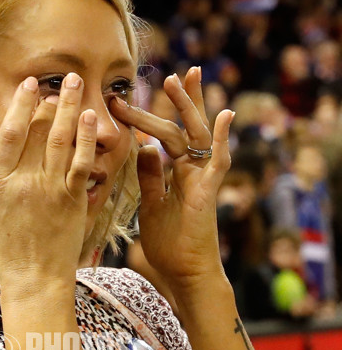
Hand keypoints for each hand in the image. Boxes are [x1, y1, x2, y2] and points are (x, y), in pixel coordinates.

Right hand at [0, 74, 96, 288]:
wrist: (35, 278)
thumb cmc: (2, 247)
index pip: (10, 134)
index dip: (20, 105)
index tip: (29, 84)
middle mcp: (24, 182)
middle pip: (39, 131)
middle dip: (51, 101)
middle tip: (63, 78)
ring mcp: (51, 190)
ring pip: (61, 140)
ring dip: (70, 108)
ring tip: (77, 85)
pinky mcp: (73, 200)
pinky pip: (81, 162)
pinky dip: (86, 138)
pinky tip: (90, 118)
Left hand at [111, 67, 233, 294]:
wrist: (185, 275)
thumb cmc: (169, 245)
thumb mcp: (151, 204)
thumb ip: (149, 177)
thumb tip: (144, 148)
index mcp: (177, 174)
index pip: (164, 137)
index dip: (146, 118)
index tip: (123, 102)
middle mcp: (193, 172)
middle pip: (183, 129)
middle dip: (175, 102)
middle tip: (167, 74)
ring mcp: (202, 180)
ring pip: (199, 136)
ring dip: (191, 107)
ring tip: (183, 78)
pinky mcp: (208, 193)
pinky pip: (218, 162)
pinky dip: (223, 140)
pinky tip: (225, 115)